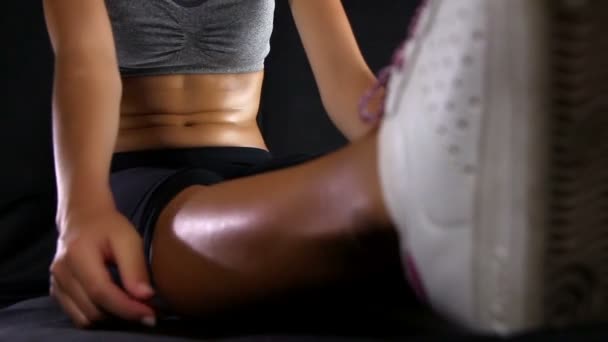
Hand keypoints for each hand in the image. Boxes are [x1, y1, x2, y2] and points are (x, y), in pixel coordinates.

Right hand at [50, 209, 155, 327]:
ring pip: (84, 317)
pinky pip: (77, 315)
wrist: (82, 217)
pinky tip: (114, 304)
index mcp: (78, 255)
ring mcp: (56, 283)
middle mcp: (61, 272)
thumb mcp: (128, 239)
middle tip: (146, 310)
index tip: (150, 314)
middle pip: (93, 309)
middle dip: (122, 314)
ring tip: (131, 307)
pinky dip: (98, 315)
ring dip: (110, 317)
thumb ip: (135, 267)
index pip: (101, 292)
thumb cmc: (108, 226)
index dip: (127, 308)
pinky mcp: (56, 290)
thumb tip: (146, 296)